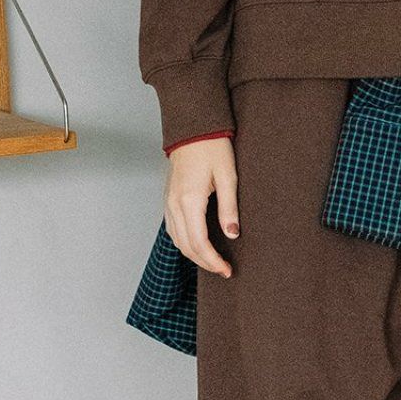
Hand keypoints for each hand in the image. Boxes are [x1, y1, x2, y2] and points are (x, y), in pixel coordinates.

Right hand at [165, 136, 239, 277]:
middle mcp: (174, 205)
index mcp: (189, 200)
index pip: (199, 242)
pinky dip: (184, 243)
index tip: (227, 270)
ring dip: (194, 255)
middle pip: (186, 246)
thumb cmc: (213, 148)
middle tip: (224, 270)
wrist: (193, 129)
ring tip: (213, 262)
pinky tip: (198, 246)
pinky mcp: (168, 199)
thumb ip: (229, 208)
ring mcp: (168, 202)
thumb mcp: (228, 177)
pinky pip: (173, 230)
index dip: (213, 260)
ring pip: (177, 240)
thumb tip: (232, 234)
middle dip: (205, 262)